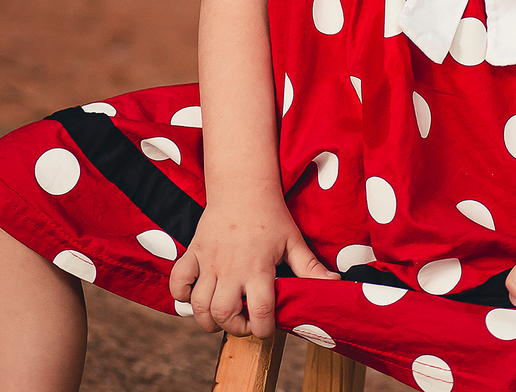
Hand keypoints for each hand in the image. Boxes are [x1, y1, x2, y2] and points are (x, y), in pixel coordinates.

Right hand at [169, 193, 337, 336]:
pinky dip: (181, 294)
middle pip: (224, 314)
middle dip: (235, 328)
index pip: (261, 313)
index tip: (267, 327)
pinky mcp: (194, 252)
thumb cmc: (271, 214)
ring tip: (221, 314)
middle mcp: (232, 268)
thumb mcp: (293, 240)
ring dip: (208, 319)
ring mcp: (209, 261)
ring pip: (199, 306)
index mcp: (259, 267)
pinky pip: (178, 280)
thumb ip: (311, 267)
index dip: (265, 330)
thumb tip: (336, 283)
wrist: (243, 184)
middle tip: (245, 320)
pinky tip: (195, 295)